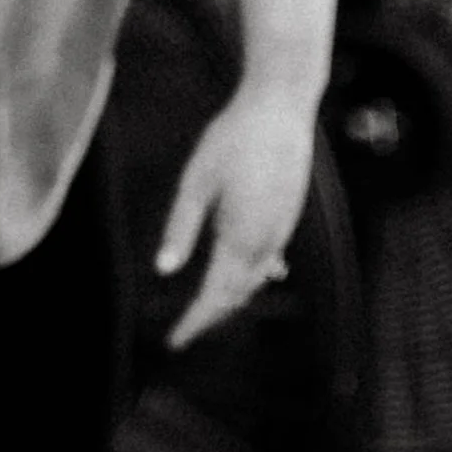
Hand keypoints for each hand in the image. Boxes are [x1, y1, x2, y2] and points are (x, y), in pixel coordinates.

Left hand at [155, 82, 318, 350]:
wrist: (282, 109)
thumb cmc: (232, 139)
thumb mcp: (196, 180)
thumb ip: (182, 228)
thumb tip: (163, 270)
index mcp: (240, 238)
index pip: (215, 296)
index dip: (194, 322)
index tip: (174, 342)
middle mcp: (266, 242)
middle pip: (237, 295)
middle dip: (210, 316)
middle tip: (183, 333)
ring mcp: (282, 230)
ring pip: (255, 280)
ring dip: (231, 297)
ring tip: (205, 311)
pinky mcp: (288, 217)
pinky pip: (269, 260)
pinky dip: (254, 275)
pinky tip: (253, 278)